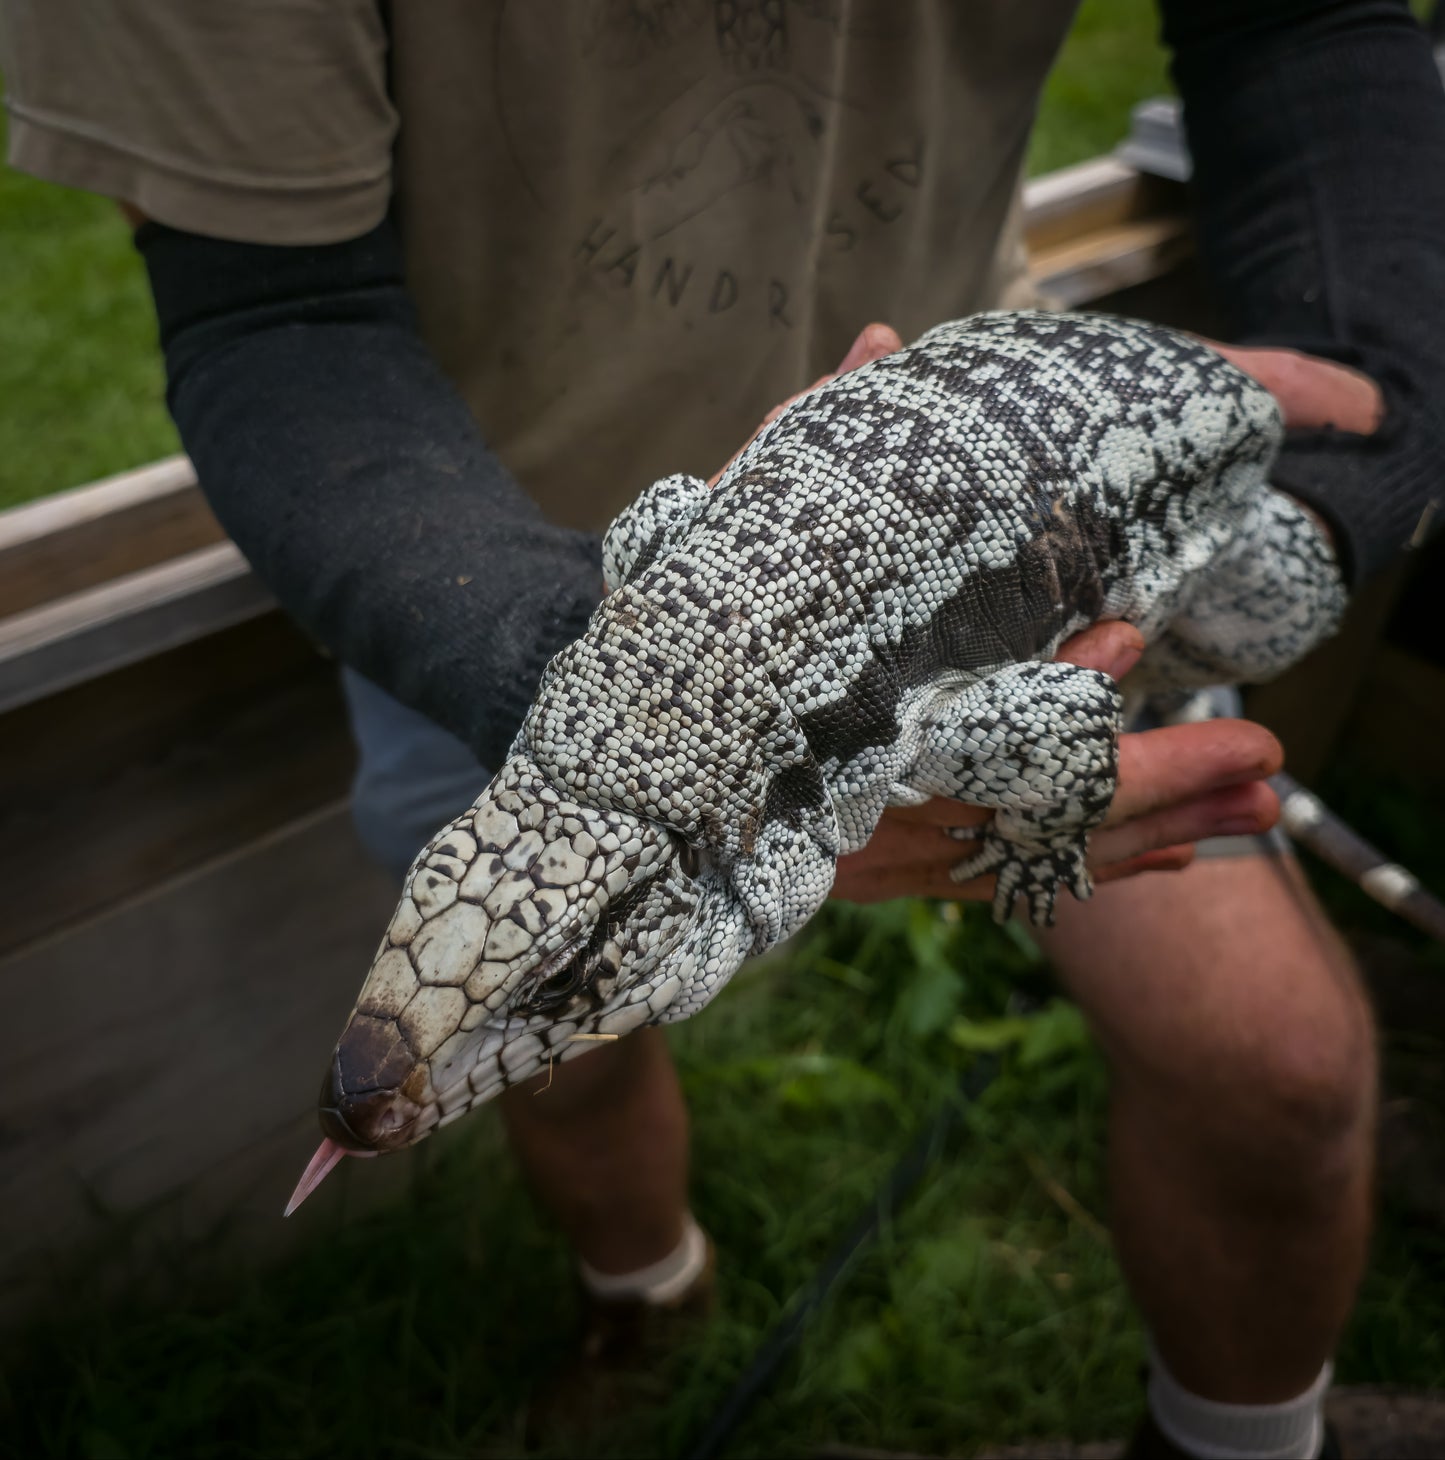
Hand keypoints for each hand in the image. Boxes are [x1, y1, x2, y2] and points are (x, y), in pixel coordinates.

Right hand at [720, 323, 1351, 906]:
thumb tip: (881, 343)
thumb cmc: (678, 638)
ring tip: (1253, 811)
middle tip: (1262, 765)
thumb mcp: (725, 532)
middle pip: (1034, 809)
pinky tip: (1167, 855)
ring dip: (1149, 834)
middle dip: (1156, 786)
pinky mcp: (888, 875)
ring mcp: (878, 856)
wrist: (624, 757)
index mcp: (829, 721)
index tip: (1124, 634)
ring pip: (1034, 858)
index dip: (1059, 685)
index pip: (968, 715)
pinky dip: (1089, 865)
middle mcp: (862, 805)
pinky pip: (1006, 883)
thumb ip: (800, 442)